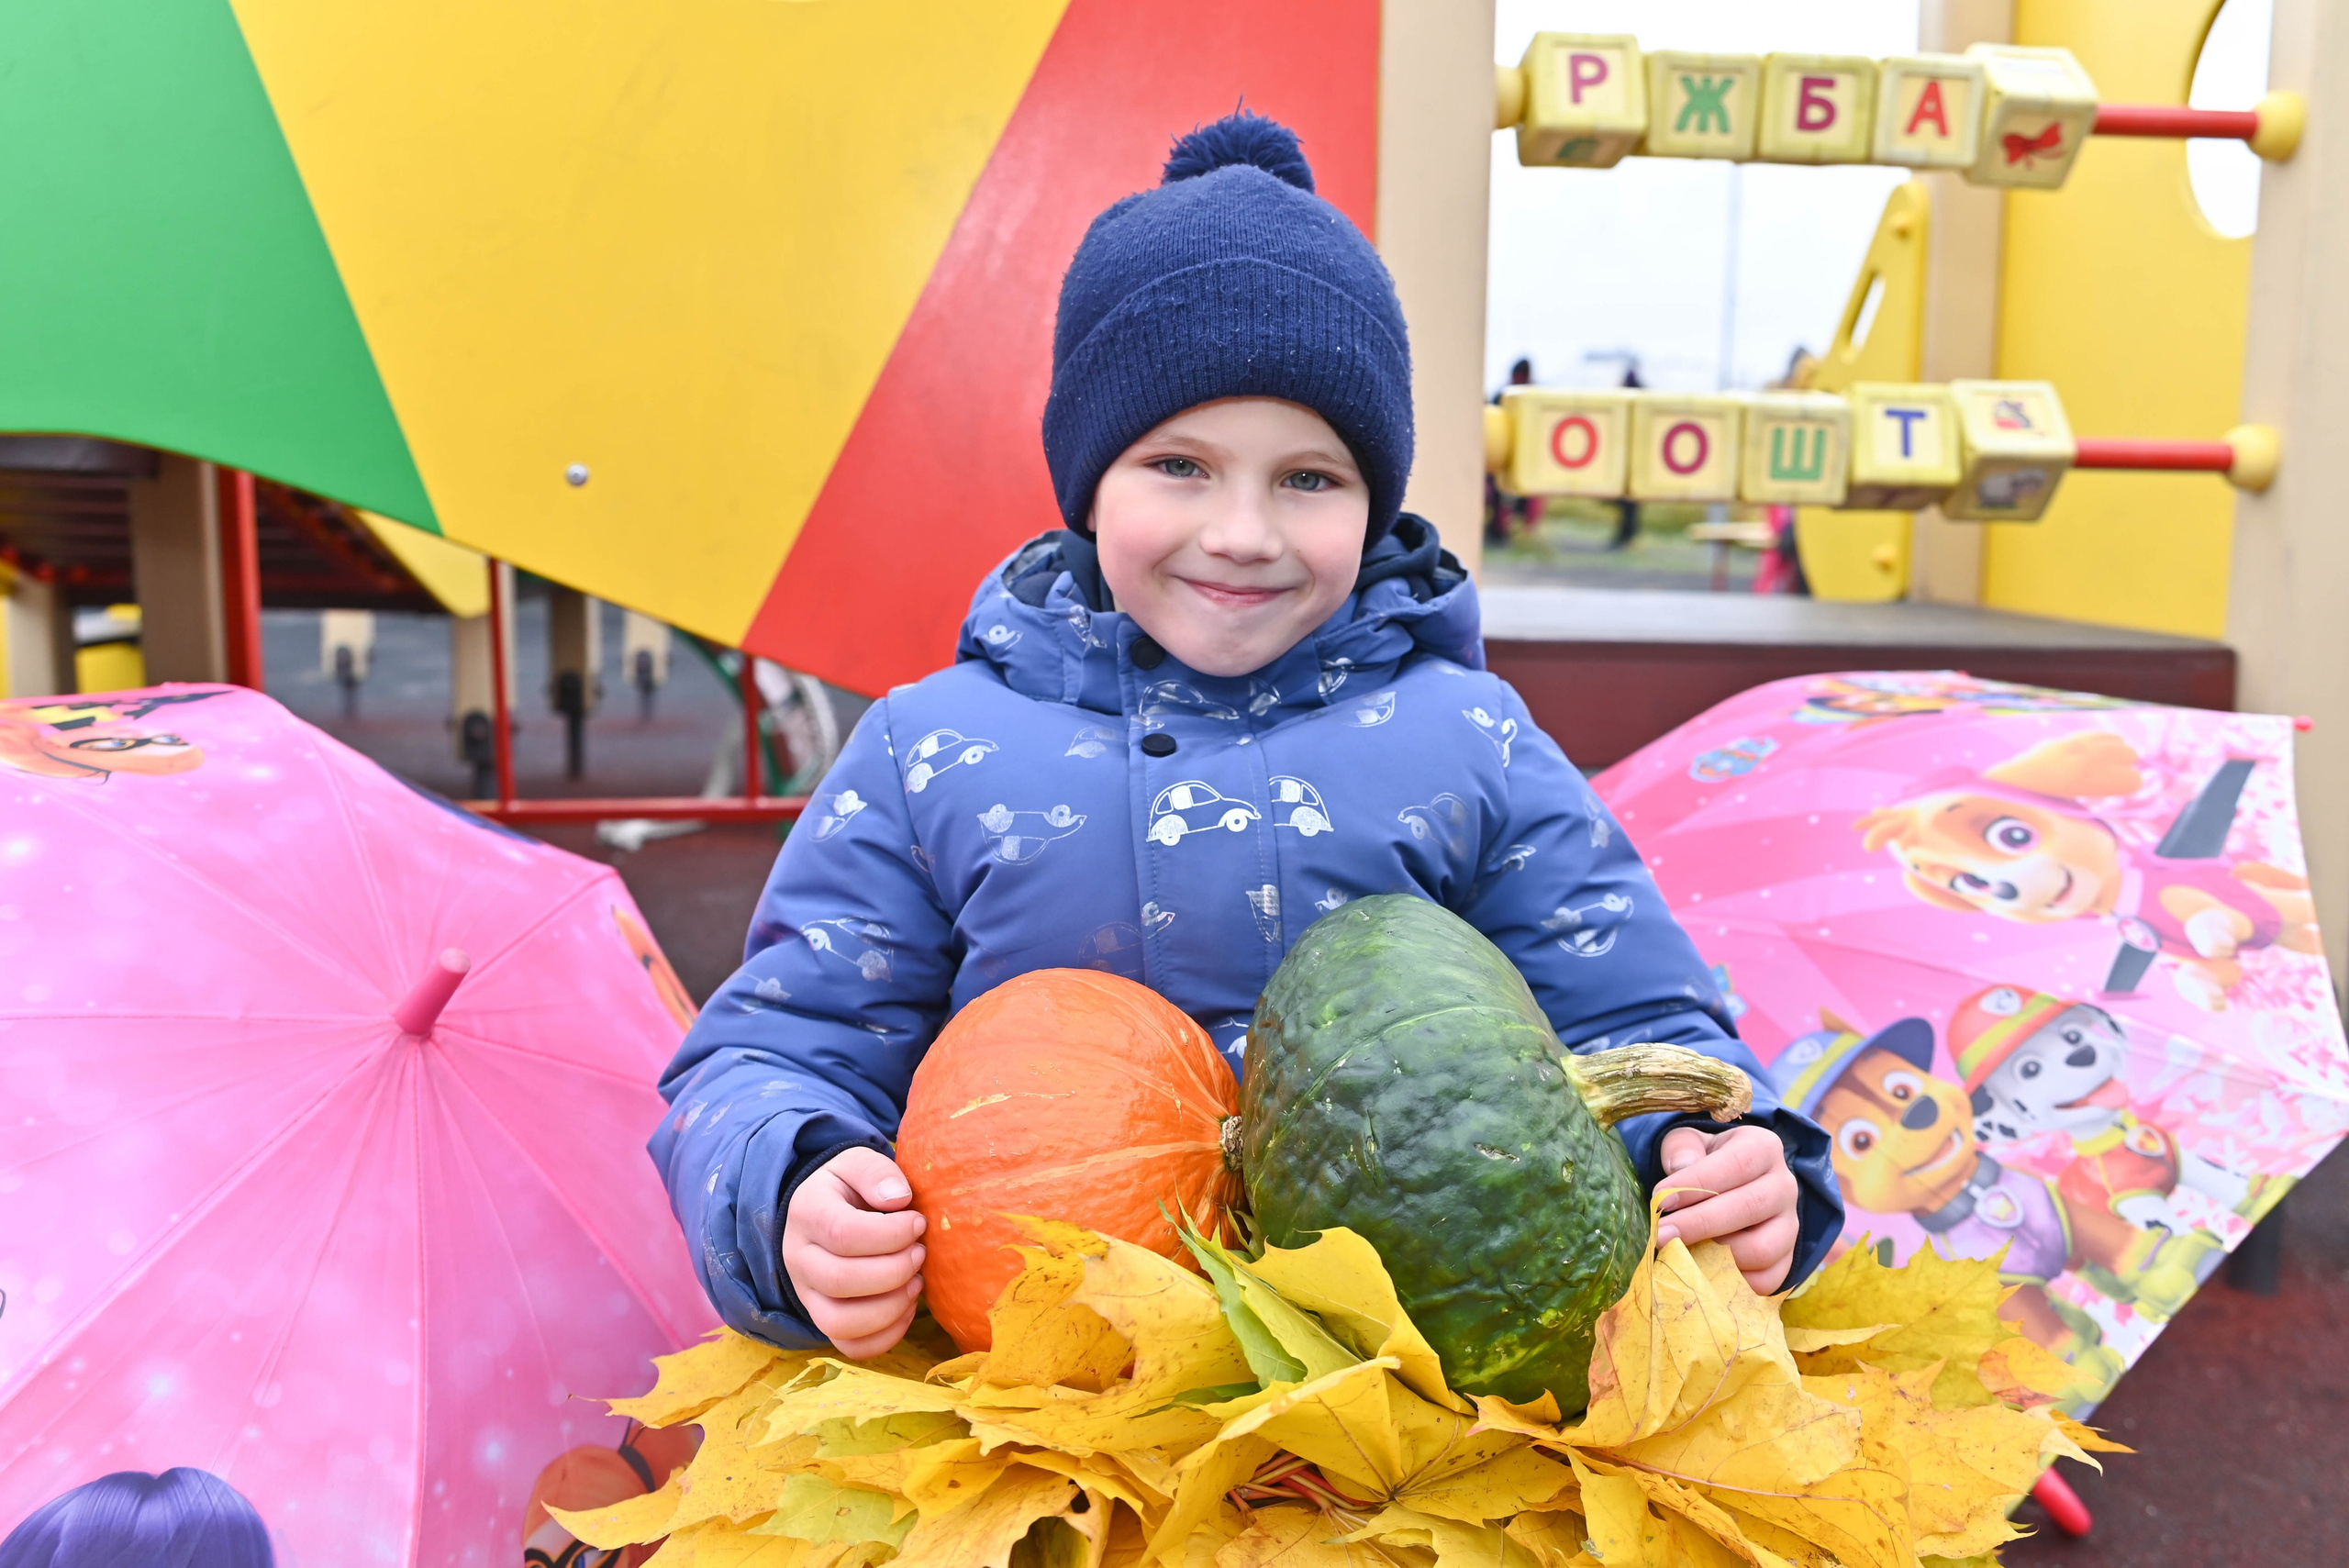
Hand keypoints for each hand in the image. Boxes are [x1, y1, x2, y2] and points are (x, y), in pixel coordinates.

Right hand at [782, 1148, 926, 1356]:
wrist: (820, 1211)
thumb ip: (876, 1173)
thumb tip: (899, 1199)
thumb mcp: (856, 1163)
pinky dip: (885, 1336)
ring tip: (916, 1282)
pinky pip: (849, 1346)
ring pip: (840, 1323)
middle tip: (921, 1252)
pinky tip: (907, 1308)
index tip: (918, 1222)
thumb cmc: (847, 1188)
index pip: (844, 1234)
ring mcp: (807, 1295)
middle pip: (841, 1281)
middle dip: (895, 1270)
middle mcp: (799, 1259)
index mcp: (807, 1214)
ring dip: (890, 1307)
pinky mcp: (823, 1319)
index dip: (890, 1234)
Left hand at [1655, 1124, 1799, 1293]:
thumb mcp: (1690, 1142)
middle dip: (1699, 1224)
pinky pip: (1766, 1280)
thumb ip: (1681, 1148)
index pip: (1736, 1164)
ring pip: (1761, 1249)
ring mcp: (1789, 1225)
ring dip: (1715, 1256)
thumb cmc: (1705, 1162)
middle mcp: (1784, 1185)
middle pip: (1749, 1207)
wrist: (1730, 1187)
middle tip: (1661, 1235)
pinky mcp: (1786, 1258)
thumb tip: (1680, 1166)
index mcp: (1763, 1148)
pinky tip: (1701, 1273)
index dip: (1697, 1184)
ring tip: (1681, 1254)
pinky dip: (1733, 1282)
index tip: (1660, 1201)